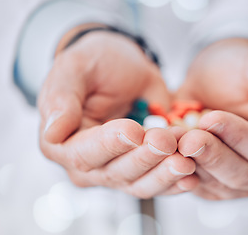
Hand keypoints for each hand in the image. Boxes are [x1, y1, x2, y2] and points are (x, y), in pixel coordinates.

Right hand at [38, 28, 197, 197]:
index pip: (83, 153)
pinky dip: (177, 181)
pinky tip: (194, 173)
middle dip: (145, 157)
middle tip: (167, 139)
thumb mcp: (74, 68)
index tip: (134, 129)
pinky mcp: (145, 168)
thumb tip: (53, 132)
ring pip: (141, 183)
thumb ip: (61, 98)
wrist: (124, 66)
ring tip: (187, 155)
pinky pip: (161, 182)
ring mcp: (119, 169)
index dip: (109, 144)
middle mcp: (90, 164)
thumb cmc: (96, 63)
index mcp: (62, 143)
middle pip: (116, 173)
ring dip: (165, 172)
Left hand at [176, 38, 247, 199]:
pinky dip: (181, 172)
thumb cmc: (241, 70)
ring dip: (191, 164)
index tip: (210, 118)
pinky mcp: (218, 185)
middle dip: (211, 155)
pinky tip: (168, 153)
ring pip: (218, 185)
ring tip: (170, 141)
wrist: (216, 78)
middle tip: (185, 137)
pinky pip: (200, 187)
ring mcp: (246, 182)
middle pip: (243, 175)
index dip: (238, 137)